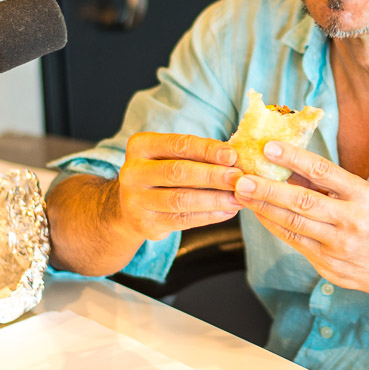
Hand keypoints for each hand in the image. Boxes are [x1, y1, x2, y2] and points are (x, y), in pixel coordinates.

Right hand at [115, 132, 242, 240]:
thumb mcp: (169, 157)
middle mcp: (133, 172)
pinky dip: (208, 216)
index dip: (207, 149)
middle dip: (213, 175)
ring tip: (238, 198)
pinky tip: (226, 212)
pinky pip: (182, 220)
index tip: (232, 155)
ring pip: (181, 199)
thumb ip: (195, 154)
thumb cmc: (160, 175)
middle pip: (178, 172)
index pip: (178, 144)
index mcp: (140, 146)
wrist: (129, 208)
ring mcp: (136, 200)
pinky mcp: (145, 224)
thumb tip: (233, 157)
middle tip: (239, 178)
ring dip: (214, 199)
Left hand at [232, 140, 368, 293]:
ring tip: (243, 194)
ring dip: (264, 208)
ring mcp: (338, 244)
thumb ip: (327, 183)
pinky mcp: (327, 263)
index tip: (269, 147)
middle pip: (303, 201)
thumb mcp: (361, 196)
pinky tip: (259, 214)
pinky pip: (294, 241)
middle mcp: (351, 219)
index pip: (324, 171)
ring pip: (294, 223)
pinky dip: (273, 225)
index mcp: (362, 195)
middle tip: (242, 179)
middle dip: (268, 189)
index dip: (294, 158)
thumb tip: (286, 163)